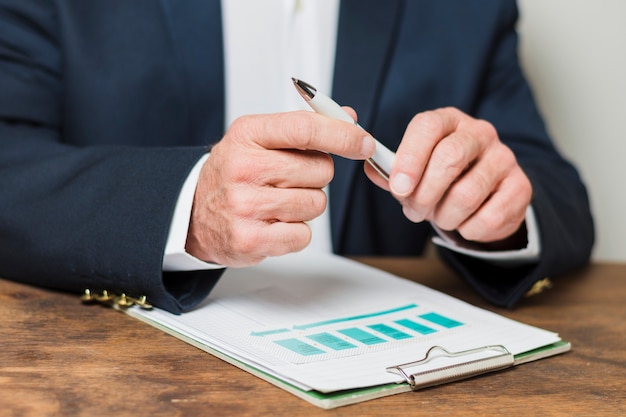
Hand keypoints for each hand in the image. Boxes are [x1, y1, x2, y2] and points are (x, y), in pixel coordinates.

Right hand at [186, 111, 374, 266]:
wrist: (193, 214)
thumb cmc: (234, 174)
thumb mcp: (259, 139)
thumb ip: (304, 127)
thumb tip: (349, 117)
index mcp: (247, 135)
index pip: (304, 128)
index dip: (342, 135)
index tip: (363, 142)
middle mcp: (243, 168)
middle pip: (320, 170)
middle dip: (317, 176)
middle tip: (291, 179)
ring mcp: (244, 206)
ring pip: (316, 203)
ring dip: (307, 204)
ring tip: (278, 202)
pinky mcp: (249, 240)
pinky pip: (303, 234)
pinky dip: (296, 231)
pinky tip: (273, 223)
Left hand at [365, 107, 531, 245]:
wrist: (487, 197)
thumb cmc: (444, 180)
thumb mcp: (415, 171)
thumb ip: (393, 172)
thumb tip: (373, 170)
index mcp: (448, 121)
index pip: (427, 126)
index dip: (409, 158)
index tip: (399, 187)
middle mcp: (480, 132)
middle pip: (449, 158)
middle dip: (424, 194)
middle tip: (414, 211)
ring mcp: (504, 158)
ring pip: (467, 194)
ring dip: (445, 216)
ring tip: (440, 217)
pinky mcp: (521, 187)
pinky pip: (489, 217)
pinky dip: (469, 229)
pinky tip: (465, 223)